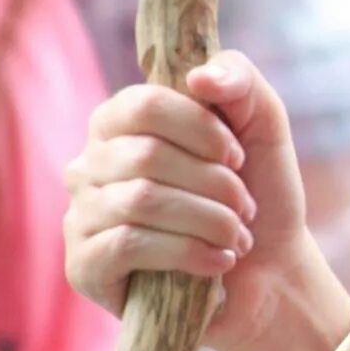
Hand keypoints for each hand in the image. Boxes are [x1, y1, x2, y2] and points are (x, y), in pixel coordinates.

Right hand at [63, 50, 349, 350]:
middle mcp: (90, 164)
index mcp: (121, 123)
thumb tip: (199, 77)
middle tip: (244, 206)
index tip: (237, 154)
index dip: (200, 128)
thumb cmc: (257, 190)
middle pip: (146, 155)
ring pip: (141, 201)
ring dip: (208, 220)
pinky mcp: (84, 266)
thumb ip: (239, 79)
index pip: (143, 103)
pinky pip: (127, 245)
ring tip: (236, 235)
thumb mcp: (263, 123)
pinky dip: (188, 252)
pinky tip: (218, 262)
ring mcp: (81, 216)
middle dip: (214, 183)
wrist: (268, 272)